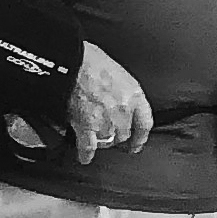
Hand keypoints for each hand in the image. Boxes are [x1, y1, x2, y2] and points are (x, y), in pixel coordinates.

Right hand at [65, 41, 153, 161]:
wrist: (72, 63)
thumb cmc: (91, 60)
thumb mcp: (117, 73)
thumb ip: (121, 90)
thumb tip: (116, 97)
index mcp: (134, 95)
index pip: (144, 123)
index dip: (141, 136)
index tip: (138, 143)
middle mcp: (123, 111)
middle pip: (124, 134)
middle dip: (118, 137)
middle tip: (110, 138)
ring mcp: (105, 121)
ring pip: (107, 142)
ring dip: (102, 142)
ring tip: (96, 139)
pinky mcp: (86, 127)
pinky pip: (88, 147)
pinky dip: (86, 154)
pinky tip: (85, 157)